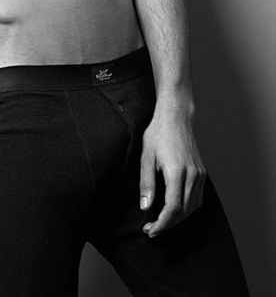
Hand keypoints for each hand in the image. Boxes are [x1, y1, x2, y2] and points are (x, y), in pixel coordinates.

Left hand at [139, 106, 206, 237]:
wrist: (175, 117)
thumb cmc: (158, 133)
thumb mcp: (146, 156)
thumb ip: (146, 183)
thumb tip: (146, 207)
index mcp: (177, 171)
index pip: (173, 208)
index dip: (162, 223)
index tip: (151, 230)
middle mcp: (192, 175)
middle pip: (184, 211)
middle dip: (168, 224)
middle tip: (152, 229)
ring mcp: (199, 174)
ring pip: (193, 207)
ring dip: (178, 219)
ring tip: (161, 222)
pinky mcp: (201, 172)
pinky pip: (197, 198)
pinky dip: (187, 209)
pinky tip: (174, 210)